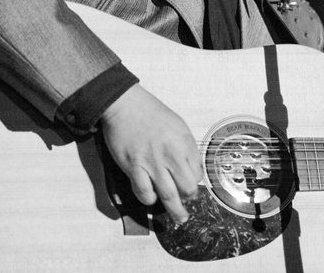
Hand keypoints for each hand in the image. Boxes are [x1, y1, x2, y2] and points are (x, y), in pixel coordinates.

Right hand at [99, 84, 202, 222]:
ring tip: (179, 217)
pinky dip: (149, 199)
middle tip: (186, 202)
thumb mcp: (178, 126)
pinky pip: (145, 192)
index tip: (190, 183)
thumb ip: (185, 147)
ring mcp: (152, 163)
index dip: (194, 180)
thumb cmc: (151, 114)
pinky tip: (151, 197)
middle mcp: (171, 155)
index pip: (197, 173)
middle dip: (188, 198)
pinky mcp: (133, 167)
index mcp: (184, 143)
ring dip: (175, 210)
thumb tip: (191, 168)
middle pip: (187, 188)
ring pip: (169, 196)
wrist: (126, 106)